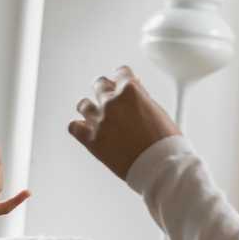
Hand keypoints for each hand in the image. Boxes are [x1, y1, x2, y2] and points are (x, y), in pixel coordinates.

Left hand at [68, 65, 181, 179]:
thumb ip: (141, 98)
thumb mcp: (158, 110)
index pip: (120, 72)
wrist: (159, 167)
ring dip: (91, 109)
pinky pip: (74, 127)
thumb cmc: (164, 143)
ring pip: (84, 105)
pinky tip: (87, 130)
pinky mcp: (91, 140)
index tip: (123, 84)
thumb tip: (134, 94)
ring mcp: (99, 120)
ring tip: (99, 117)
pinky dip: (79, 127)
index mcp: (130, 90)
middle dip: (106, 91)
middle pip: (99, 85)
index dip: (123, 79)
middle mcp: (112, 102)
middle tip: (112, 101)